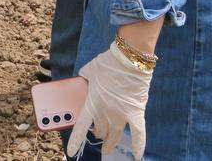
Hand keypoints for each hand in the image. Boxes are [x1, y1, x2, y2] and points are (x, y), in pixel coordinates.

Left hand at [66, 44, 152, 159]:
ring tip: (107, 149)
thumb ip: (84, 79)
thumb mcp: (89, 71)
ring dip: (110, 142)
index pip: (81, 127)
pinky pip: (138, 133)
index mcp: (92, 104)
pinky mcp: (136, 113)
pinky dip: (139, 145)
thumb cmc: (107, 63)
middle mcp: (106, 113)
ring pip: (115, 135)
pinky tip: (137, 156)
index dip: (76, 141)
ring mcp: (121, 115)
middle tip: (98, 131)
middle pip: (100, 130)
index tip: (72, 151)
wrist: (128, 60)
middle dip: (98, 131)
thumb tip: (82, 80)